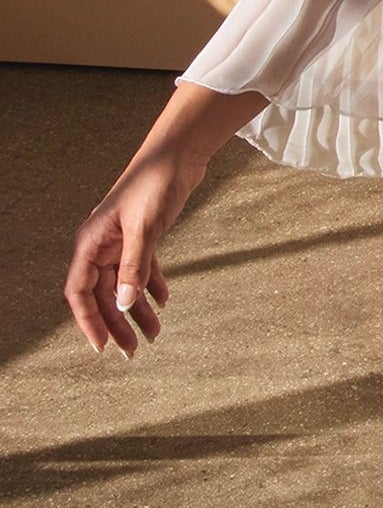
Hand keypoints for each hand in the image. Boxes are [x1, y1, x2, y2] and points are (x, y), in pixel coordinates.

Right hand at [64, 146, 203, 359]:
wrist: (177, 155)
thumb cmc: (155, 184)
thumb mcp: (145, 228)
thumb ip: (134, 266)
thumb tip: (123, 304)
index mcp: (91, 242)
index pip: (79, 292)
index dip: (88, 321)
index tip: (102, 347)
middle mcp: (101, 244)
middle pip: (102, 294)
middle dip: (116, 324)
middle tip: (132, 352)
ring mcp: (120, 241)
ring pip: (123, 285)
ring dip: (136, 311)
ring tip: (153, 335)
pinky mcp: (141, 236)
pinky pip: (141, 270)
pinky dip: (151, 287)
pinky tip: (164, 303)